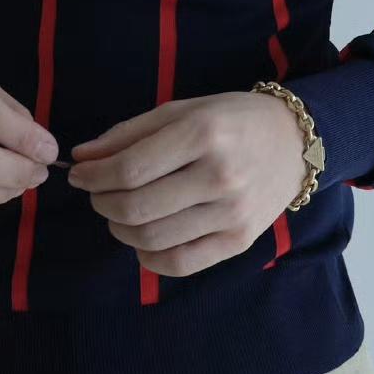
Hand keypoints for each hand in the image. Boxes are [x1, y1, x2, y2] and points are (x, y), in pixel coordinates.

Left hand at [65, 91, 308, 275]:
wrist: (294, 142)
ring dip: (120, 229)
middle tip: (97, 193)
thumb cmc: (231, 120)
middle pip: (136, 207)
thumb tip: (82, 158)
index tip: (79, 174)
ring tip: (119, 212)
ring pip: (152, 239)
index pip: (130, 169)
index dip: (93, 176)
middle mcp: (220, 176)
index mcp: (203, 133)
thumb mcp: (181, 109)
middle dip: (102, 202)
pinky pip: (180, 264)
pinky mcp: (240, 241)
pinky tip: (144, 240)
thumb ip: (129, 133)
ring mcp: (232, 213)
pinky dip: (148, 258)